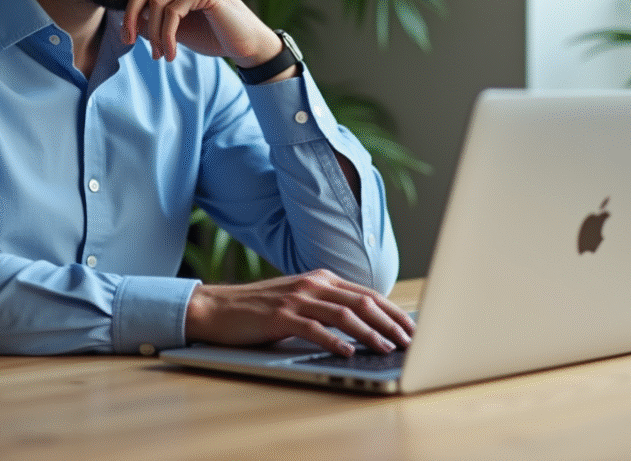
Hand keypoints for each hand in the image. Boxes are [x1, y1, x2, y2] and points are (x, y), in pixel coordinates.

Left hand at [122, 0, 281, 65]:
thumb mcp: (175, 27)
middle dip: (132, 17)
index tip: (126, 38)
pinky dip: (167, 36)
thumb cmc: (212, 35)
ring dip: (155, 35)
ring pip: (157, 4)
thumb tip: (123, 20)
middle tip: (128, 42)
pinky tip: (171, 54)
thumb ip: (153, 19)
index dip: (129, 11)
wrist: (247, 45)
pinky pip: (173, 12)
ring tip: (161, 55)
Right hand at [185, 270, 415, 356]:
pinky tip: (347, 352)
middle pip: (362, 302)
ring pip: (343, 314)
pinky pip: (313, 328)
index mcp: (322, 279)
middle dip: (390, 322)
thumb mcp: (300, 301)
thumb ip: (328, 307)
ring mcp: (297, 299)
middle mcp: (313, 284)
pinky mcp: (280, 316)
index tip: (412, 328)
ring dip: (370, 333)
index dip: (393, 311)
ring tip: (387, 348)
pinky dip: (333, 341)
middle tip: (410, 341)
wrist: (217, 307)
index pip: (368, 294)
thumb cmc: (261, 309)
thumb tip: (365, 327)